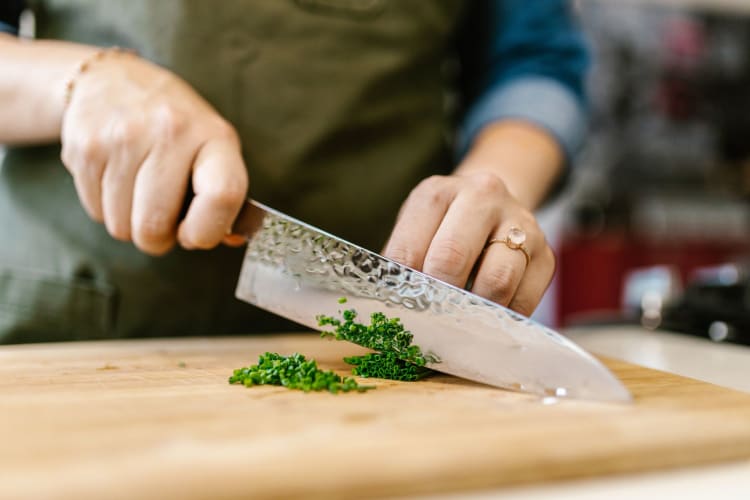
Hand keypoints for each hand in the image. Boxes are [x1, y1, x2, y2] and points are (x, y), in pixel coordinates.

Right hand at [60, 51, 247, 254]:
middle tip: (162, 219)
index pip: (222, 195)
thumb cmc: (177, 128)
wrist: (113, 81)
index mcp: (214, 136)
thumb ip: (223, 196)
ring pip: (121, 226)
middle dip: (158, 238)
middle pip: (154, 225)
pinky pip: (96, 212)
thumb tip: (229, 240)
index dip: (207, 230)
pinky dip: (107, 208)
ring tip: (139, 192)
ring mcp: (122, 137)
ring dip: (130, 223)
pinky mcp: (84, 146)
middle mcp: (169, 131)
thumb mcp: (213, 148)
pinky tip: (118, 179)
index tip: (196, 234)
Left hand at [382, 171, 554, 315]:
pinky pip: (523, 300)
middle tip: (431, 319)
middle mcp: (482, 196)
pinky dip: (502, 318)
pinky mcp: (546, 255)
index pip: (409, 249)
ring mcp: (520, 223)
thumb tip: (392, 310)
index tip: (403, 311)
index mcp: (437, 193)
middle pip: (451, 258)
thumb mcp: (417, 231)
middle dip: (437, 298)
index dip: (403, 288)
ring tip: (460, 320)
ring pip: (496, 281)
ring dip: (474, 311)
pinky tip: (488, 316)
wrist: (495, 208)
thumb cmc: (444, 229)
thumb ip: (403, 264)